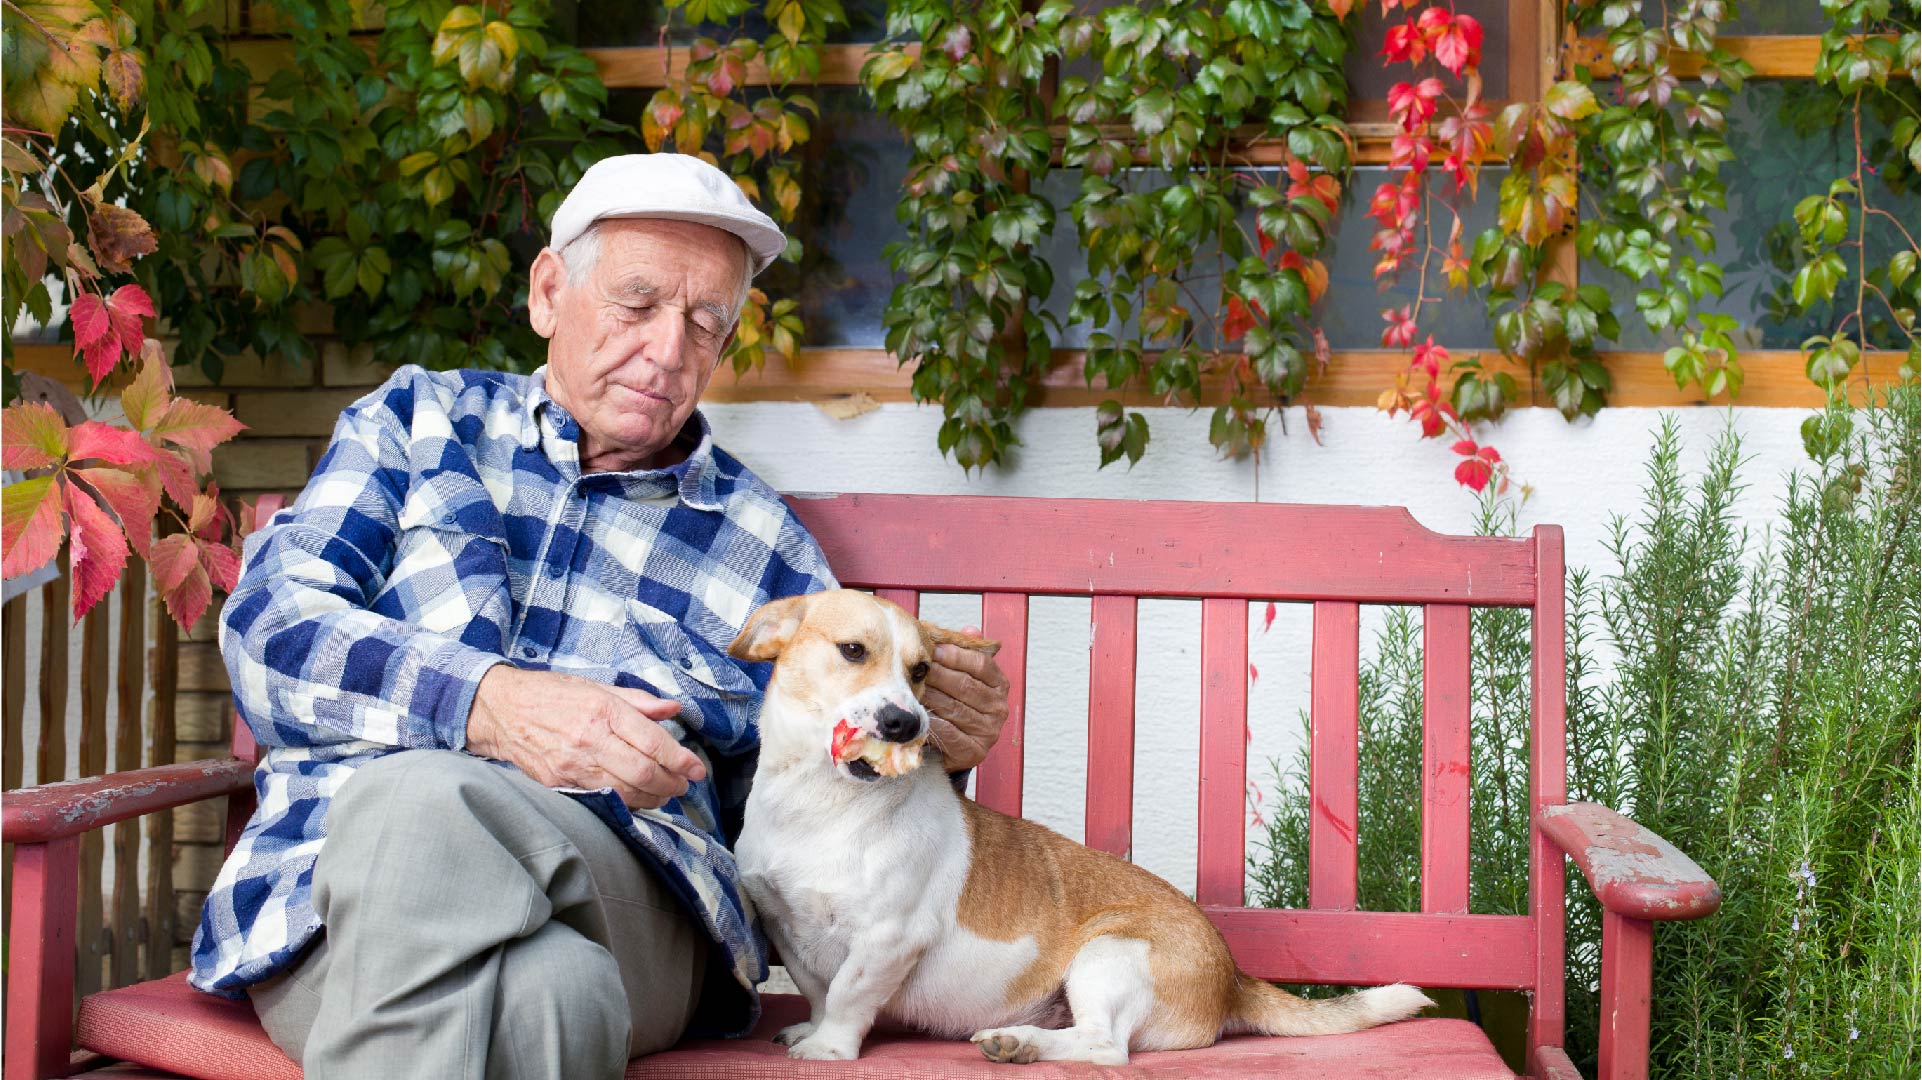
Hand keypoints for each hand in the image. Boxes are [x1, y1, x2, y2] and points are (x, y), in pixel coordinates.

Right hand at [466, 666, 706, 808]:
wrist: (500, 710)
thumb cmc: (551, 694)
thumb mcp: (596, 686)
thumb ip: (638, 701)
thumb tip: (672, 708)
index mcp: (602, 710)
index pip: (652, 742)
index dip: (680, 760)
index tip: (696, 768)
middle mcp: (590, 740)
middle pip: (643, 773)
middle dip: (672, 783)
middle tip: (684, 784)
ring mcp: (573, 765)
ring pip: (625, 792)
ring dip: (653, 797)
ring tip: (666, 792)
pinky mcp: (560, 783)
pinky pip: (603, 798)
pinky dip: (627, 802)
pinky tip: (638, 797)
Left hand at [923, 626, 1009, 772]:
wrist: (953, 747)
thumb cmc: (956, 704)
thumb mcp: (964, 676)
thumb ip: (966, 654)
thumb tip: (971, 630)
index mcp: (1000, 685)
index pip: (981, 664)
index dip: (956, 655)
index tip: (933, 649)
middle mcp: (999, 708)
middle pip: (965, 685)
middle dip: (937, 674)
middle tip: (914, 666)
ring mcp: (989, 731)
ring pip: (953, 707)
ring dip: (929, 695)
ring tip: (908, 685)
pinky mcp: (974, 751)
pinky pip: (948, 731)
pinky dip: (930, 720)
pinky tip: (915, 711)